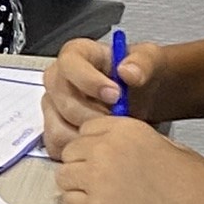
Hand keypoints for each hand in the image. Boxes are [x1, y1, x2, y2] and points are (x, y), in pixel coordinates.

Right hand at [42, 32, 168, 150]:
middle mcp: (58, 78)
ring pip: (56, 126)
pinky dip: (78, 149)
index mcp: (76, 54)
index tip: (116, 95)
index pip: (69, 64)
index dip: (89, 81)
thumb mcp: (150, 60)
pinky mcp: (54, 129)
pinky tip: (101, 142)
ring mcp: (53, 105)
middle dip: (93, 114)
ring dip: (86, 135)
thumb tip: (128, 72)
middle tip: (118, 119)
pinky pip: (56, 145)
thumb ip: (142, 63)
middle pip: (62, 99)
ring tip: (111, 131)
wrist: (144, 98)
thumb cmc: (140, 74)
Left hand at [53, 111, 203, 203]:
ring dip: (76, 187)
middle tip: (99, 183)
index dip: (92, 146)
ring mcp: (100, 178)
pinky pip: (67, 203)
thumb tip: (125, 150)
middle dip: (81, 166)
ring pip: (63, 176)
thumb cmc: (203, 189)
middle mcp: (109, 148)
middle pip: (71, 151)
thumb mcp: (172, 148)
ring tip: (98, 199)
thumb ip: (140, 144)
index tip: (99, 158)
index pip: (86, 129)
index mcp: (128, 129)